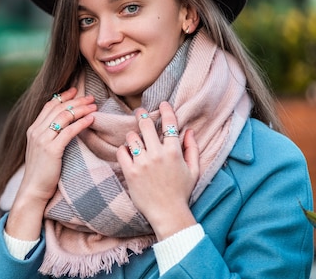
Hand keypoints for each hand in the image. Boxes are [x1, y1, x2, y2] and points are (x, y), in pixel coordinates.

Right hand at [6, 87, 95, 239]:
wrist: (33, 190)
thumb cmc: (41, 173)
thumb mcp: (41, 150)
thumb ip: (49, 136)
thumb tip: (63, 127)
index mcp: (33, 129)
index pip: (49, 106)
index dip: (63, 96)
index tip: (76, 91)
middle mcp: (36, 131)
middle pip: (58, 108)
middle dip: (76, 100)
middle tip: (90, 97)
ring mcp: (42, 140)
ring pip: (64, 116)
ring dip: (81, 109)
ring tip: (94, 106)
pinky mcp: (51, 149)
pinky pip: (68, 131)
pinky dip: (81, 123)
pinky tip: (91, 119)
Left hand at [116, 101, 199, 239]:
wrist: (168, 213)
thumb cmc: (181, 192)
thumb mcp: (193, 170)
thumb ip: (192, 148)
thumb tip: (189, 130)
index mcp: (174, 152)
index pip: (170, 124)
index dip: (166, 110)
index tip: (162, 103)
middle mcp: (157, 154)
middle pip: (146, 125)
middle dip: (142, 115)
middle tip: (140, 111)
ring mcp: (142, 163)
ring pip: (132, 137)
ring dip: (133, 135)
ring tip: (135, 138)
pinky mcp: (130, 172)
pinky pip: (121, 152)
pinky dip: (124, 150)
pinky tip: (128, 152)